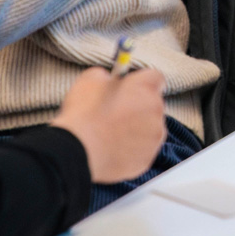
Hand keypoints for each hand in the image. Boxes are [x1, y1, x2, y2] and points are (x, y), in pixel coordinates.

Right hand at [51, 67, 166, 183]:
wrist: (78, 153)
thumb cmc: (84, 116)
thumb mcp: (90, 80)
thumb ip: (107, 76)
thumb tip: (110, 81)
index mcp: (145, 89)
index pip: (155, 77)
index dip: (140, 81)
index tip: (129, 87)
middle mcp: (155, 112)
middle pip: (153, 104)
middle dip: (137, 106)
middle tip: (114, 112)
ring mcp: (153, 138)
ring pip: (150, 128)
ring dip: (136, 128)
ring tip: (111, 133)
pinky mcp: (146, 159)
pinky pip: (143, 150)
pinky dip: (131, 149)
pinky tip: (113, 148)